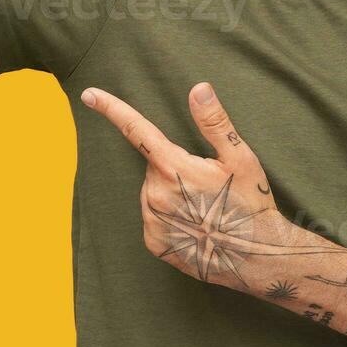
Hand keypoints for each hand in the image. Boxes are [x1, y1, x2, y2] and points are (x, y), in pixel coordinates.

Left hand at [81, 81, 326, 288]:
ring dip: (171, 191)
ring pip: (152, 191)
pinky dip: (170, 215)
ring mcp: (152, 220)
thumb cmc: (251, 204)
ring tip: (205, 207)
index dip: (112, 109)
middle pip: (154, 165)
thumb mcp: (240, 158)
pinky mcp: (154, 242)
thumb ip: (214, 122)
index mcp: (172, 167)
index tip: (89, 94)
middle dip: (173, 166)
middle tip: (206, 182)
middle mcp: (154, 194)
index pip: (136, 130)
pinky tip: (195, 224)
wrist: (256, 258)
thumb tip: (199, 88)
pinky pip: (154, 216)